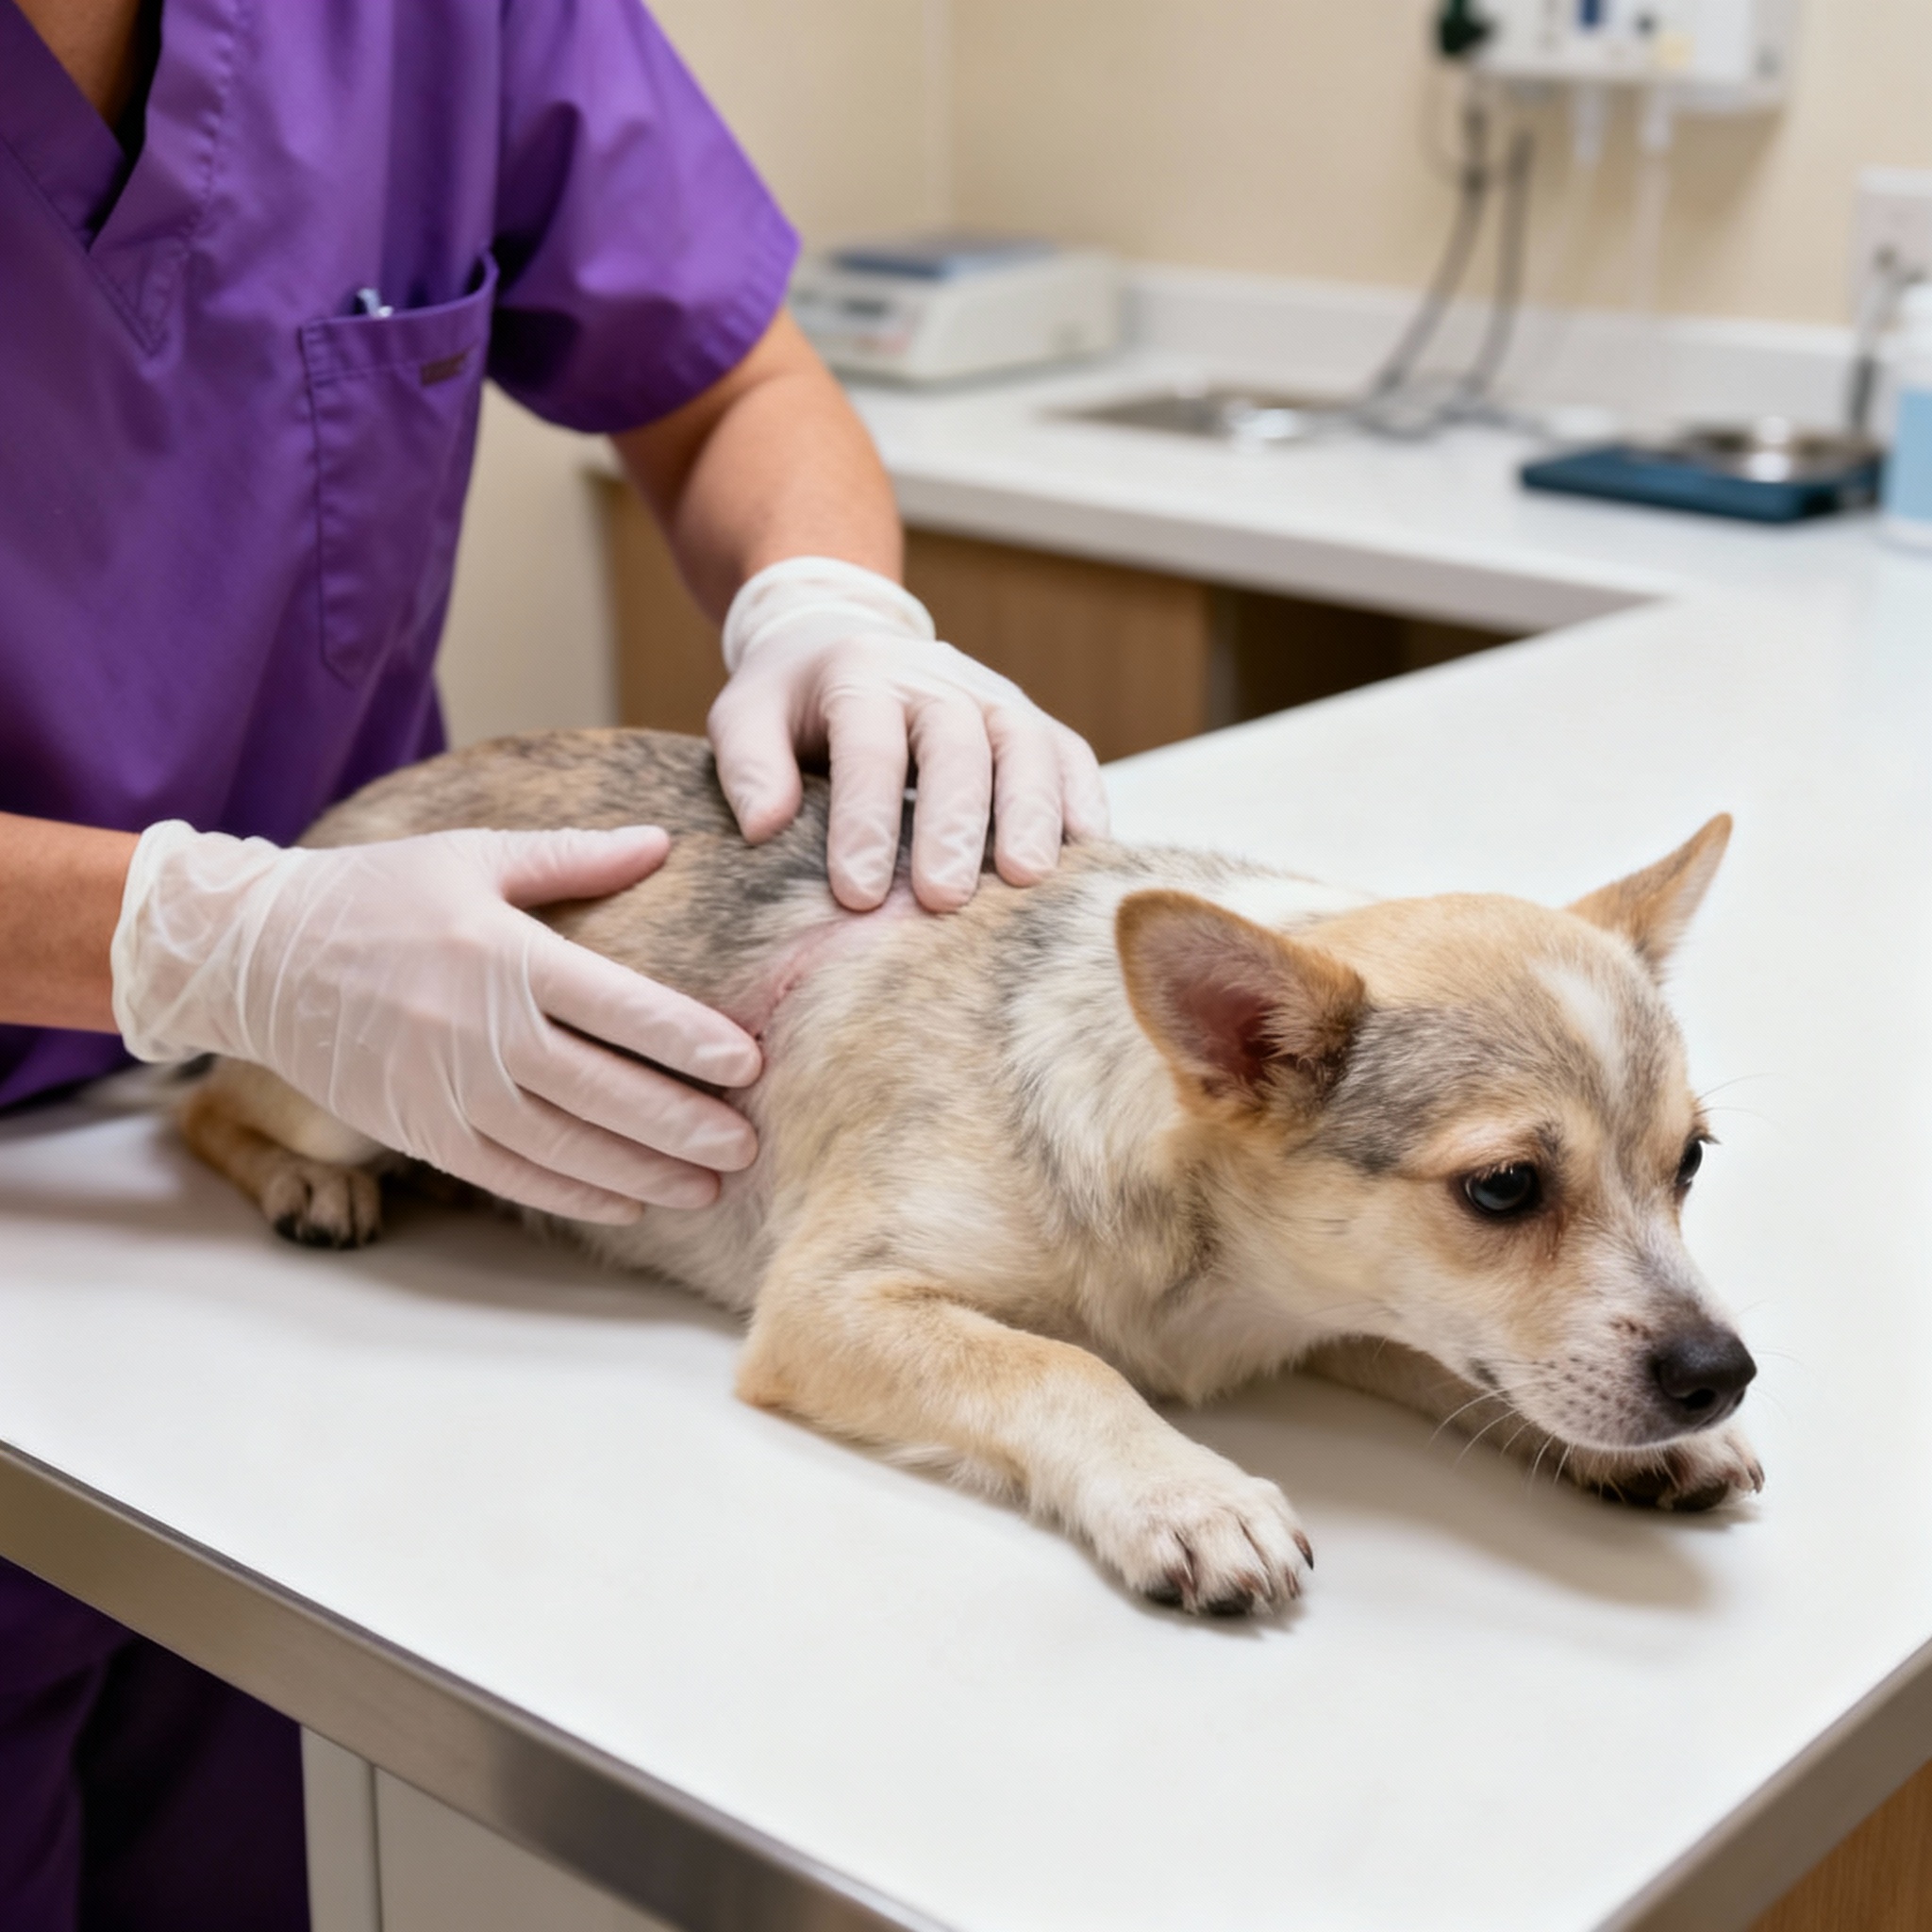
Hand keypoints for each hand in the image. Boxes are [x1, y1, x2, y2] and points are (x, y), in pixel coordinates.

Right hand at [112, 823, 760, 1222]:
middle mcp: (480, 1030)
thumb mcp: (472, 854)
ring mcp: (448, 1089)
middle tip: (749, 1147)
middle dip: (684, 1125)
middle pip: (605, 1091)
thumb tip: (661, 840)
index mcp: (504, 955)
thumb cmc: (375, 893)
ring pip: (565, 1146)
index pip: (620, 1007)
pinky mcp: (420, 1130)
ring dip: (643, 1171)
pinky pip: (510, 1174)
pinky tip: (627, 1202)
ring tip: (709, 1188)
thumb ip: (573, 856)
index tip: (751, 1065)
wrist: (257, 955)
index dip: (690, 1041)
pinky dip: (572, 1194)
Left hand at [707, 559, 1109, 911]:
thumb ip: (748, 764)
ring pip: (1028, 747)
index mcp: (861, 673)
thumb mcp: (744, 715)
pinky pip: (1072, 759)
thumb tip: (766, 826)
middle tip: (942, 899)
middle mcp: (938, 677)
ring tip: (1026, 881)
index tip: (858, 894)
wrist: (848, 643)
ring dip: (1030, 814)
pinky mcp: (1037, 725)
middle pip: (958, 744)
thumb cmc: (793, 703)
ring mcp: (997, 698)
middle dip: (953, 825)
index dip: (866, 820)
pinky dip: (1084, 805)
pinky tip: (1084, 862)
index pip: (869, 746)